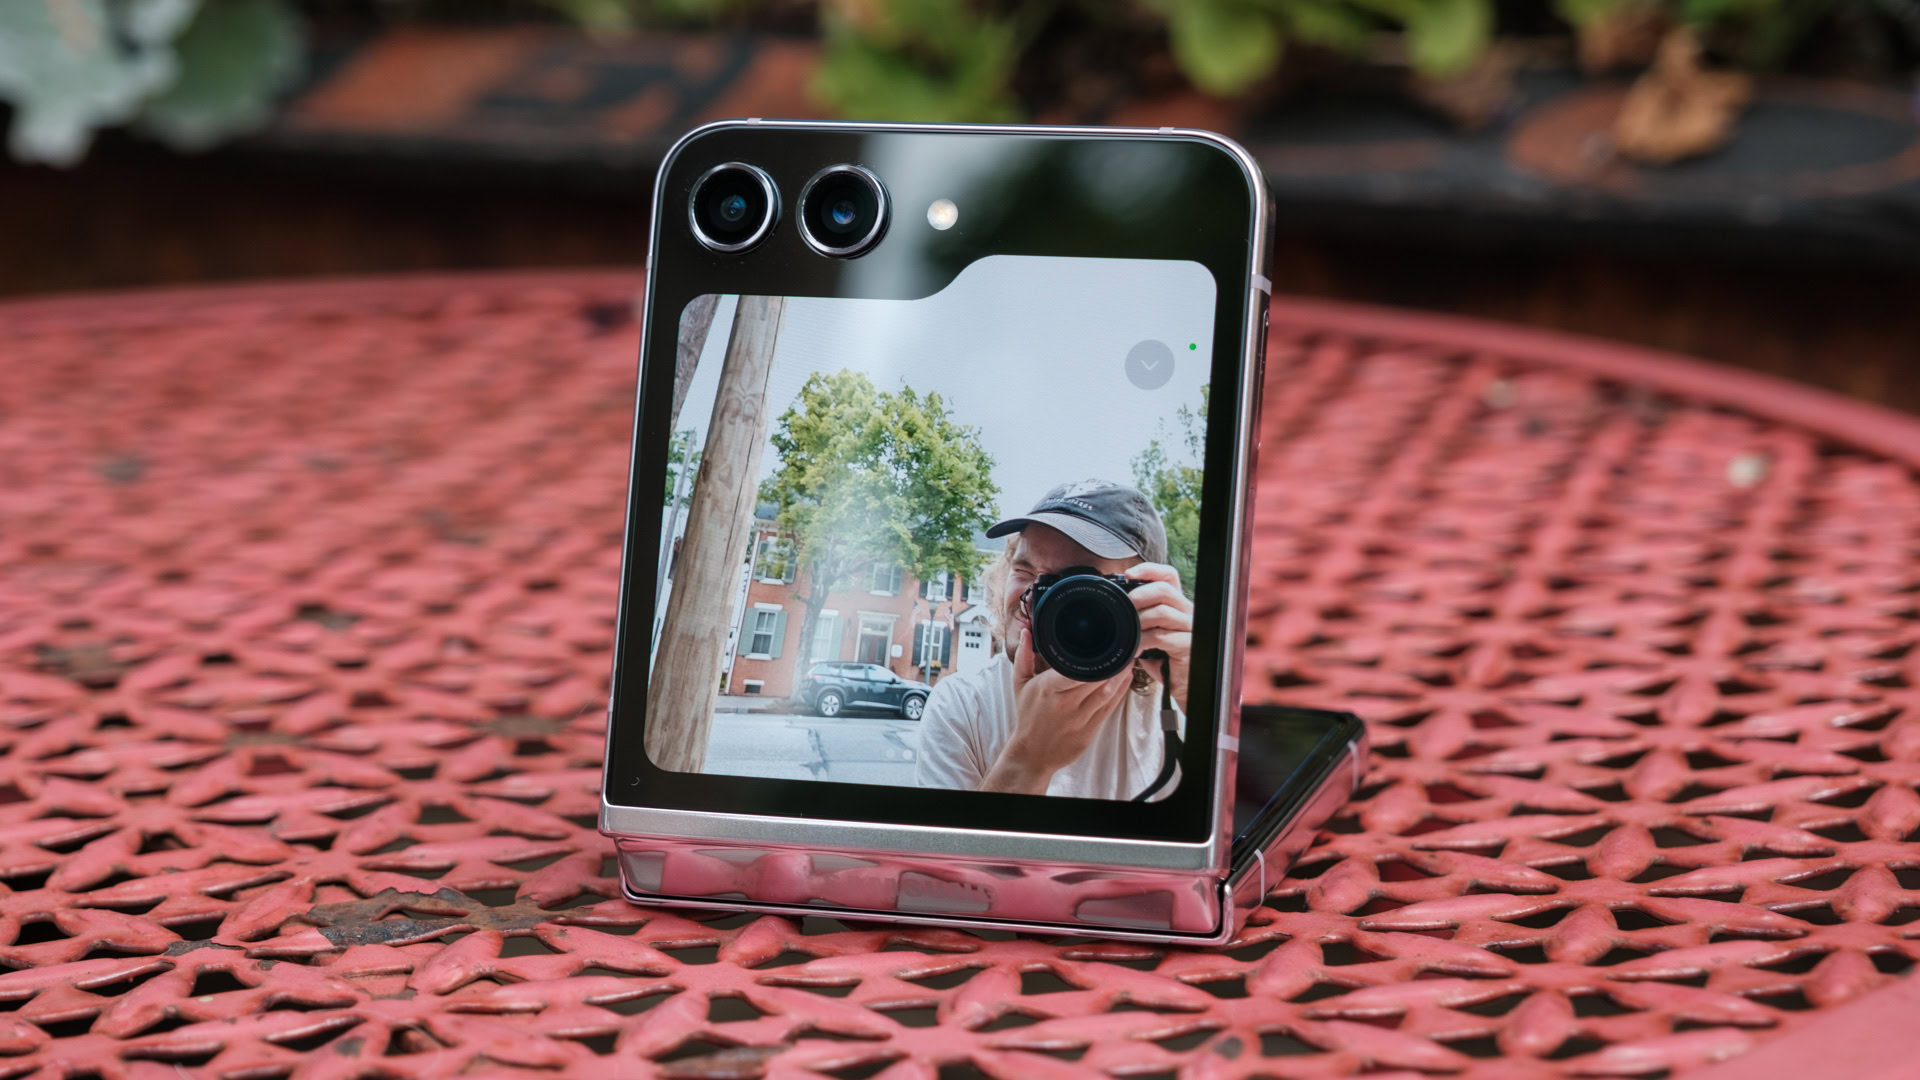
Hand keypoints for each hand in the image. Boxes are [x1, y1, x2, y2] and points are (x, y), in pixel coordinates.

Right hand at [980, 628, 1131, 793]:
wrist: (1033, 754)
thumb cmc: (1028, 716)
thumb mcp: (1020, 685)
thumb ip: (1024, 656)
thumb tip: (1027, 631)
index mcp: (1048, 689)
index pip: (1073, 670)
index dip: (1092, 659)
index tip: (1103, 644)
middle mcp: (1065, 704)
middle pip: (1095, 679)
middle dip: (1112, 663)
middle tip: (1123, 647)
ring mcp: (1080, 719)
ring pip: (1107, 693)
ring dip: (1121, 676)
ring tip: (1128, 660)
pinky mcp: (1090, 731)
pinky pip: (1110, 708)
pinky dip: (1121, 692)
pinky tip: (1126, 679)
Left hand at [1125, 562, 1191, 712]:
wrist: (1181, 685)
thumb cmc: (1163, 658)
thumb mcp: (1150, 632)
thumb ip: (1140, 617)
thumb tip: (1115, 605)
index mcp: (1177, 604)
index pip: (1168, 575)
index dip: (1149, 570)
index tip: (1127, 574)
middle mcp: (1187, 611)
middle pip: (1164, 589)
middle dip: (1139, 595)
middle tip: (1125, 607)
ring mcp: (1190, 628)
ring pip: (1162, 612)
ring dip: (1139, 622)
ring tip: (1130, 634)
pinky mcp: (1188, 645)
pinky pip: (1161, 636)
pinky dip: (1143, 642)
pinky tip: (1135, 651)